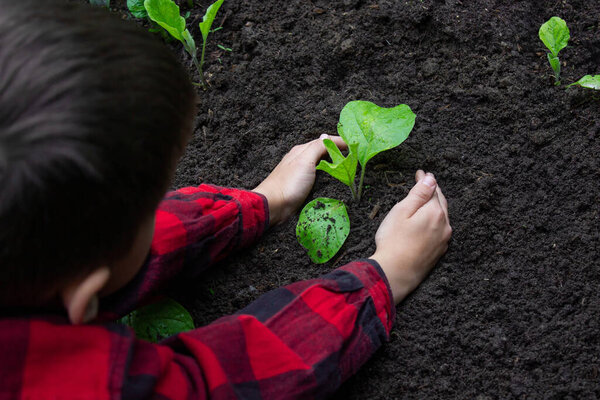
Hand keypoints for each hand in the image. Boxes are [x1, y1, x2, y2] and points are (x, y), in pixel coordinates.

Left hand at [254, 135, 346, 226]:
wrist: (273, 205)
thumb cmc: (289, 182)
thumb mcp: (305, 160)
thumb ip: (317, 147)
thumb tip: (327, 135)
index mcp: (302, 150)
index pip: (324, 141)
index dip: (339, 142)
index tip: (355, 145)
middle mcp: (301, 159)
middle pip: (322, 152)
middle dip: (337, 151)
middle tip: (354, 155)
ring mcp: (301, 173)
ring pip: (320, 164)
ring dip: (332, 163)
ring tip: (347, 165)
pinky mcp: (301, 186)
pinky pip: (318, 176)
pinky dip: (327, 174)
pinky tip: (332, 179)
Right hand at [370, 170, 451, 303]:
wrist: (396, 273)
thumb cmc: (394, 240)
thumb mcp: (402, 211)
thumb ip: (418, 194)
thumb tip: (431, 178)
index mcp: (435, 212)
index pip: (433, 189)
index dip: (425, 179)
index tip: (420, 172)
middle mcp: (444, 225)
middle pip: (441, 202)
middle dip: (433, 191)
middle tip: (425, 182)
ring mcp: (443, 239)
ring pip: (442, 216)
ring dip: (436, 206)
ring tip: (428, 199)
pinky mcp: (439, 251)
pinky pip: (441, 229)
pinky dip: (435, 220)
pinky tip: (428, 221)